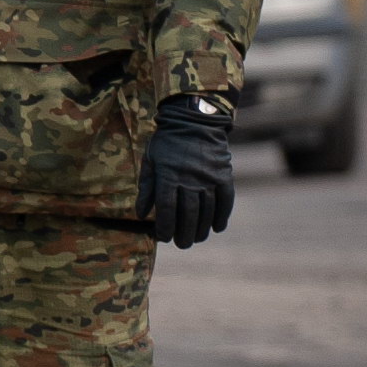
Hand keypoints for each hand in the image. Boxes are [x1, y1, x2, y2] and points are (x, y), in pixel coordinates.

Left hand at [138, 94, 237, 249]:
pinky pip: (226, 199)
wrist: (195, 121)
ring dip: (202, 227)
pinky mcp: (224, 174)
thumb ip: (147, 188)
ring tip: (197, 239)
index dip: (165, 226)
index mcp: (168, 174)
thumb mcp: (151, 161)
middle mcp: (190, 178)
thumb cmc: (167, 144)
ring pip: (207, 209)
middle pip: (188, 212)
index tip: (163, 238)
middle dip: (184, 232)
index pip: (166, 207)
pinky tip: (217, 227)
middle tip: (182, 244)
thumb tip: (141, 215)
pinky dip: (222, 215)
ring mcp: (209, 177)